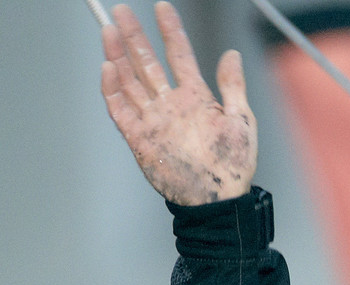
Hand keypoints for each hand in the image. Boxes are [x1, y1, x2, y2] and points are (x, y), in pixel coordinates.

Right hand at [100, 2, 256, 205]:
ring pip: (130, 80)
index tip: (162, 8)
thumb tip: (231, 54)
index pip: (179, 56)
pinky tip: (108, 67)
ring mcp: (154, 119)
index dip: (171, 31)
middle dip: (133, 36)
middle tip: (122, 11)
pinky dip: (112, 89)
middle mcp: (171, 104)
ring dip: (117, 55)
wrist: (218, 201)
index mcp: (196, 98)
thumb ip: (233, 86)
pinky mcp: (139, 137)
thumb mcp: (242, 121)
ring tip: (109, 30)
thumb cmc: (234, 165)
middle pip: (146, 63)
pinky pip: (120, 108)